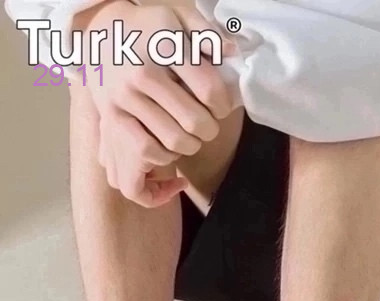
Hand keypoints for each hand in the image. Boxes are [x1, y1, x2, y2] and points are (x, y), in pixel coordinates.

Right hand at [75, 1, 234, 205]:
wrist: (100, 33)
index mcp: (164, 47)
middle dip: (210, 129)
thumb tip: (231, 52)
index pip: (209, 90)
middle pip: (195, 121)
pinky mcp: (112, 116)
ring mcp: (125, 97)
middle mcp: (143, 73)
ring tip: (192, 137)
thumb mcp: (177, 18)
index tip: (222, 108)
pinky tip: (170, 145)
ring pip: (175, 139)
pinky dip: (165, 154)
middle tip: (209, 127)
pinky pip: (148, 150)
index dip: (223, 105)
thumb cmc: (149, 29)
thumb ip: (206, 33)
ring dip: (191, 144)